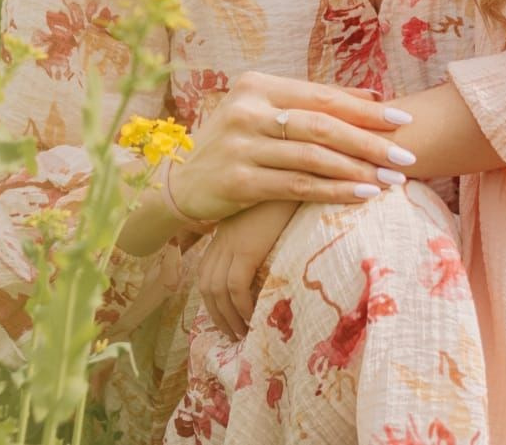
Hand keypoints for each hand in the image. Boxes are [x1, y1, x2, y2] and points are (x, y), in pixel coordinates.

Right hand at [167, 71, 418, 223]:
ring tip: (393, 180)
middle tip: (407, 155)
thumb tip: (372, 94)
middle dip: (370, 140)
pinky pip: (297, 186)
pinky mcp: (237, 181)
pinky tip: (362, 196)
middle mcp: (248, 110)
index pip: (322, 95)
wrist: (180, 182)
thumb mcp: (265, 114)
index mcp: (257, 85)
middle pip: (322, 124)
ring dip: (359, 169)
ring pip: (313, 157)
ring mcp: (240, 146)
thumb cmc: (235, 145)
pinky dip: (334, 191)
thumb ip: (312, 104)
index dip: (366, 108)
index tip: (404, 119)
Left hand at [200, 200, 299, 340]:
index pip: (208, 272)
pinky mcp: (248, 247)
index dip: (213, 299)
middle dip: (216, 314)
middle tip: (232, 335)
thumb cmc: (291, 193)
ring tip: (243, 334)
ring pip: (217, 290)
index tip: (226, 318)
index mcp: (226, 231)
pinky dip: (241, 306)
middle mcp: (223, 238)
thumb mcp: (271, 216)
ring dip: (228, 317)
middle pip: (206, 284)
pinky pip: (236, 286)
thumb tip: (268, 262)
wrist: (299, 172)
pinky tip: (252, 317)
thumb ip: (263, 235)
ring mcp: (233, 242)